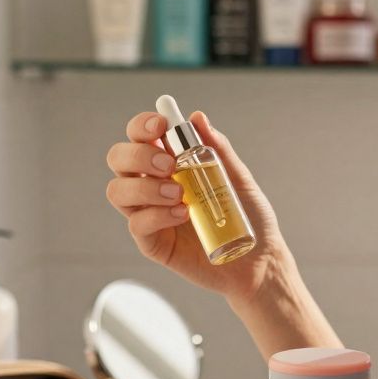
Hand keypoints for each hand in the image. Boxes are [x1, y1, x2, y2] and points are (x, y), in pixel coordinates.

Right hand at [105, 110, 286, 301]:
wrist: (259, 260)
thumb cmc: (248, 218)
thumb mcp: (238, 179)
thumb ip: (218, 150)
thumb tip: (198, 118)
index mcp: (170, 164)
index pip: (140, 136)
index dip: (142, 125)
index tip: (161, 126)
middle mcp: (153, 185)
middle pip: (118, 159)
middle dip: (138, 155)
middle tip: (169, 164)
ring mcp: (149, 214)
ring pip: (118, 191)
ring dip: (144, 186)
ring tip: (179, 194)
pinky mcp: (152, 243)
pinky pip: (137, 224)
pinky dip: (157, 215)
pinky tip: (182, 214)